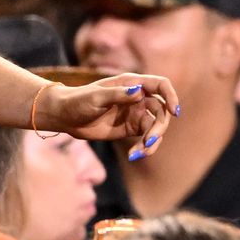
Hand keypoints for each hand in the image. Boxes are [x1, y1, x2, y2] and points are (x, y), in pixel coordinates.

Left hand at [35, 74, 178, 155]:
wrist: (65, 117)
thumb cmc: (77, 101)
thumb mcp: (95, 97)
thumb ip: (117, 94)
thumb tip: (138, 92)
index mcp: (132, 83)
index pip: (161, 85)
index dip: (171, 97)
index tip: (175, 112)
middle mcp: (138, 97)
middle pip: (161, 111)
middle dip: (159, 128)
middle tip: (148, 142)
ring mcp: (135, 113)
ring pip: (156, 127)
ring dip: (152, 141)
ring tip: (138, 153)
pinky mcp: (131, 129)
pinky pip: (146, 138)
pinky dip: (144, 148)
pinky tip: (134, 155)